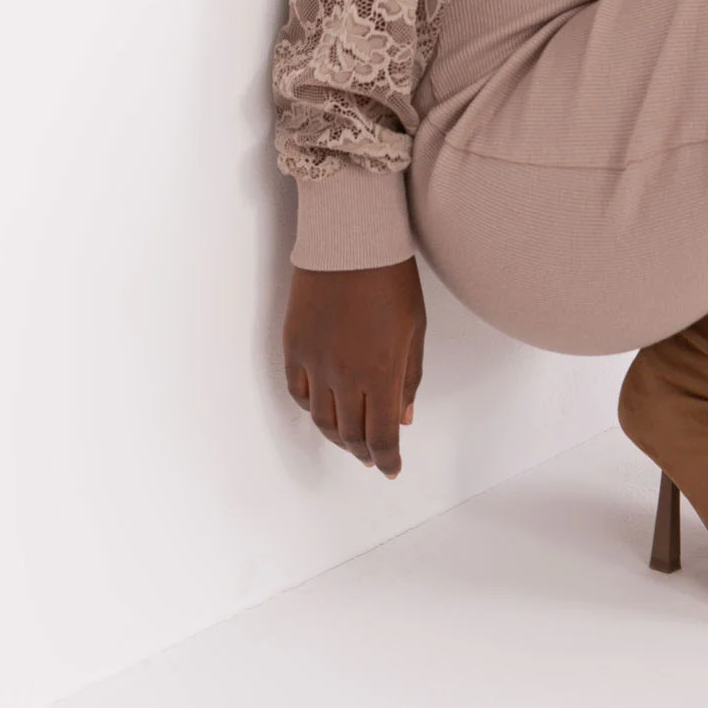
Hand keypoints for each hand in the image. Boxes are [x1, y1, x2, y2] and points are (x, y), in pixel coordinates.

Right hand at [283, 256, 425, 476]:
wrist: (350, 238)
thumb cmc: (391, 277)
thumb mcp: (415, 328)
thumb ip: (409, 377)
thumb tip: (404, 418)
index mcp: (381, 372)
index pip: (382, 436)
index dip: (387, 459)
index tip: (391, 469)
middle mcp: (344, 375)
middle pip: (350, 434)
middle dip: (365, 452)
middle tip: (374, 456)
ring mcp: (314, 363)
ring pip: (321, 420)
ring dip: (338, 436)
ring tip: (351, 438)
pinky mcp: (293, 346)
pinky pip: (298, 392)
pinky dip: (311, 408)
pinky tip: (324, 408)